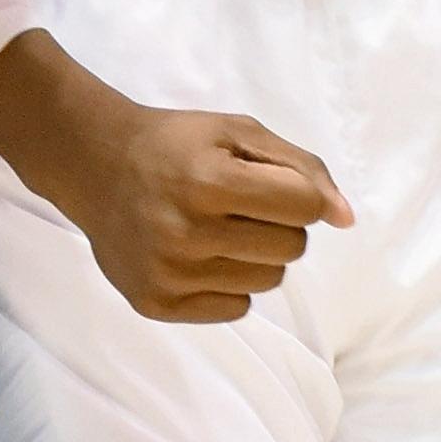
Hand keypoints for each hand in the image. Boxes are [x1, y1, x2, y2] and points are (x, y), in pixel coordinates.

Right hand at [0, 32, 355, 321]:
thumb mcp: (238, 132)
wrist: (94, 165)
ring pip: (268, 282)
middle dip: (279, 224)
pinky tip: (198, 254)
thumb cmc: (177, 144)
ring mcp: (169, 273)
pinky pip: (235, 309)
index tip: (270, 183)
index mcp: (210, 181)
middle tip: (237, 204)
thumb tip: (346, 218)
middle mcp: (188, 233)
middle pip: (292, 248)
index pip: (305, 208)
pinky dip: (229, 283)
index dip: (298, 193)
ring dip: (257, 255)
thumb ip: (301, 168)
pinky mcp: (156, 304)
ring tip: (218, 227)